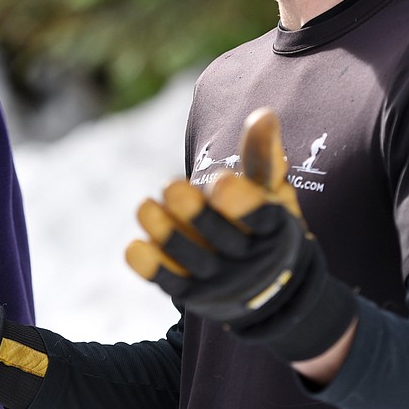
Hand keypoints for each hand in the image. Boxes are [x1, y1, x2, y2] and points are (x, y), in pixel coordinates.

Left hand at [126, 107, 356, 361]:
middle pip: (223, 240)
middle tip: (170, 187)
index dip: (241, 202)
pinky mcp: (192, 294)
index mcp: (275, 230)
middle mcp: (251, 261)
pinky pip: (170, 283)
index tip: (221, 179)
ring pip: (193, 261)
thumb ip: (263, 155)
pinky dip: (151, 267)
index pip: (261, 219)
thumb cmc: (265, 222)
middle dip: (196, 215)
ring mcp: (220, 282)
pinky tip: (133, 248)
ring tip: (144, 207)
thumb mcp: (273, 192)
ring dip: (167, 235)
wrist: (269, 290)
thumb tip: (262, 114)